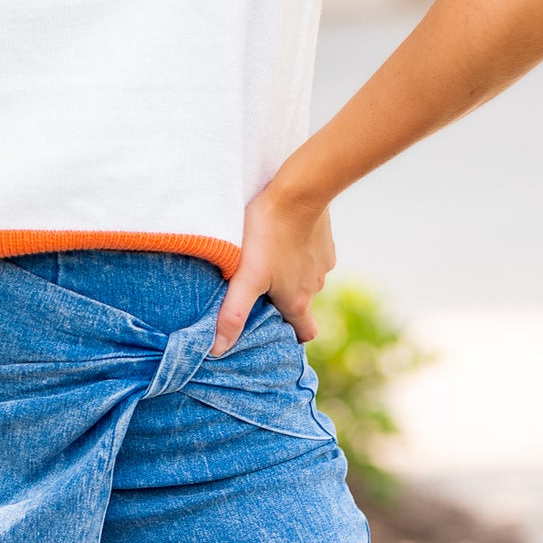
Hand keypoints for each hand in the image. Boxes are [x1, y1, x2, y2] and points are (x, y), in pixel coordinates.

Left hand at [210, 180, 335, 356]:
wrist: (300, 191)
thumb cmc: (269, 235)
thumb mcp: (247, 277)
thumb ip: (233, 314)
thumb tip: (218, 350)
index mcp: (298, 302)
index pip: (304, 334)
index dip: (290, 336)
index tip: (272, 332)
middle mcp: (315, 286)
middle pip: (300, 305)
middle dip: (282, 303)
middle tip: (257, 292)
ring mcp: (322, 263)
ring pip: (305, 279)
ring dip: (288, 276)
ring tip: (264, 261)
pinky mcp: (324, 242)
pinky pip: (310, 255)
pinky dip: (296, 252)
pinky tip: (278, 239)